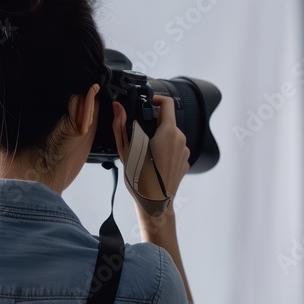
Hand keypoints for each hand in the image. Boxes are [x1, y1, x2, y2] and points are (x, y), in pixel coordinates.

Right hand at [112, 95, 189, 213]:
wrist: (155, 203)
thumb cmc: (140, 179)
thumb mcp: (126, 150)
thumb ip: (120, 125)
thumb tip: (117, 107)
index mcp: (168, 132)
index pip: (167, 103)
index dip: (156, 99)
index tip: (148, 103)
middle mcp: (180, 139)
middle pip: (168, 122)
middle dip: (154, 125)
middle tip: (139, 137)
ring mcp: (184, 151)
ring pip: (171, 136)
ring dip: (159, 139)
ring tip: (146, 154)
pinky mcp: (185, 162)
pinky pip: (175, 150)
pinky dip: (165, 151)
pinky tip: (154, 163)